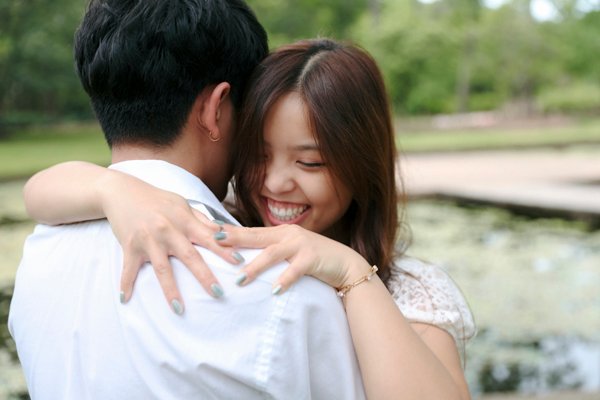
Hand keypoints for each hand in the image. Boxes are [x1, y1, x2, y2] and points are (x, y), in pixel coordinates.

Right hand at [98, 170, 244, 312]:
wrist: (123, 192)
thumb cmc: (158, 200)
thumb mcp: (183, 205)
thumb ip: (203, 220)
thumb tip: (226, 232)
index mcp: (184, 221)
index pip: (209, 237)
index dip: (224, 250)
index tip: (239, 263)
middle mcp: (168, 231)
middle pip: (189, 257)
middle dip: (204, 276)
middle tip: (218, 293)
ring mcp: (148, 240)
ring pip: (161, 269)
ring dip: (170, 290)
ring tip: (179, 309)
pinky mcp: (130, 247)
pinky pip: (128, 269)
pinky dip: (126, 284)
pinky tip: (126, 299)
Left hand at [215, 224, 371, 293]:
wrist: (344, 263)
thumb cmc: (313, 258)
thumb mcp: (290, 250)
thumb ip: (271, 249)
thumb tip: (244, 256)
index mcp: (280, 232)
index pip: (251, 231)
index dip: (231, 231)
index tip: (210, 231)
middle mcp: (288, 235)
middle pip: (257, 236)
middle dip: (235, 239)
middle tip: (215, 243)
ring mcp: (301, 245)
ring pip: (273, 254)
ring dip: (256, 266)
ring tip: (240, 279)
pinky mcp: (312, 258)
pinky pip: (296, 270)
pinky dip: (285, 280)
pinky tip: (274, 290)